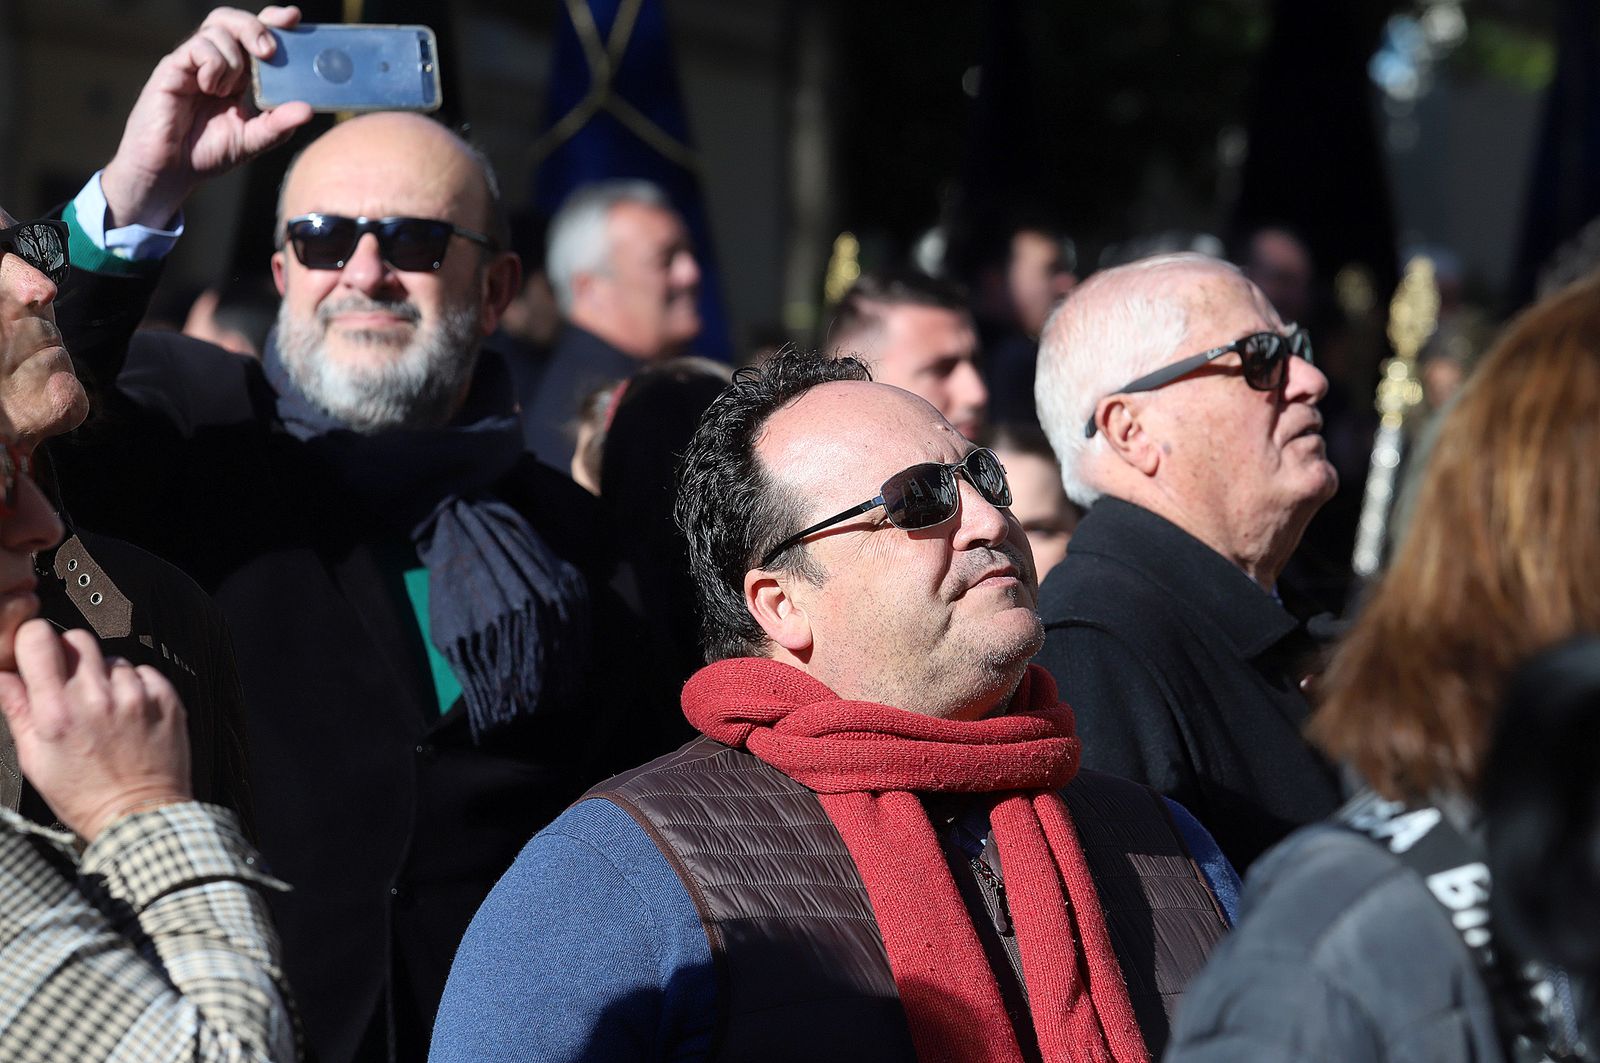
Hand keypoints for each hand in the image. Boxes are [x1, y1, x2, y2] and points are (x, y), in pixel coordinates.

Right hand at [0, 621, 190, 839]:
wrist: (139, 813)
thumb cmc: (85, 794)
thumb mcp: (35, 758)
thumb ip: (17, 709)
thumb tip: (2, 675)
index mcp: (57, 710)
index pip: (39, 639)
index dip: (34, 641)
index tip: (35, 652)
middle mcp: (97, 696)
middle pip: (78, 638)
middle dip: (68, 654)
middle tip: (69, 684)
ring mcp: (134, 696)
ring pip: (112, 657)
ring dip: (103, 675)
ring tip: (102, 709)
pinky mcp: (165, 698)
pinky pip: (143, 672)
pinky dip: (134, 685)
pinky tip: (127, 712)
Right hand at [99, 6, 314, 229]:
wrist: (168, 170)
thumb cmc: (206, 153)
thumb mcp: (252, 140)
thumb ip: (279, 125)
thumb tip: (309, 110)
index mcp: (236, 74)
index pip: (254, 35)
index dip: (273, 21)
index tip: (293, 18)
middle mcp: (214, 62)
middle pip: (233, 20)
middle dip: (256, 27)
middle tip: (270, 52)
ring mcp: (192, 62)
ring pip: (218, 30)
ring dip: (233, 60)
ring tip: (226, 92)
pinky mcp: (173, 67)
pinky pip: (199, 47)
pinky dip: (213, 65)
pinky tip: (209, 89)